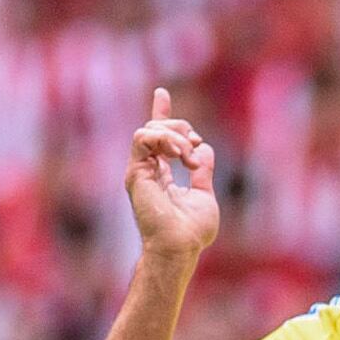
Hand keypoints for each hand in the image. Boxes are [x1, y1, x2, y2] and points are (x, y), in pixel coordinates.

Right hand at [126, 87, 218, 259]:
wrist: (179, 246)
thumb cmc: (192, 231)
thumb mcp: (204, 195)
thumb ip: (203, 171)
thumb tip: (204, 148)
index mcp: (162, 175)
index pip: (159, 138)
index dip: (161, 114)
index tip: (161, 93)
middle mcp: (148, 170)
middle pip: (157, 128)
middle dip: (180, 127)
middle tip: (195, 145)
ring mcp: (140, 170)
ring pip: (149, 130)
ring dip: (174, 135)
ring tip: (188, 155)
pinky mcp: (136, 172)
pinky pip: (143, 138)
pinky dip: (164, 138)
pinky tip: (180, 154)